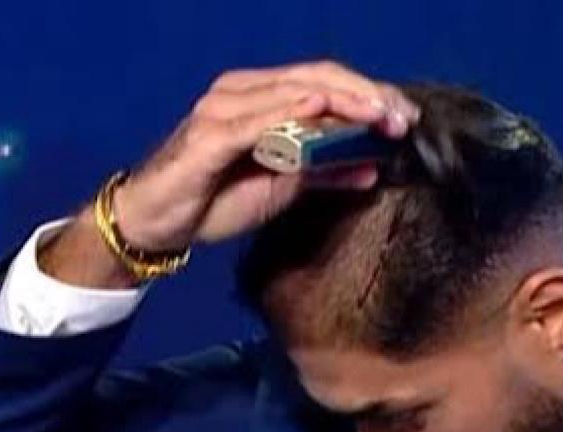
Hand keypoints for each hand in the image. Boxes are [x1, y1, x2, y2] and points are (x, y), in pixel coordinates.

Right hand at [114, 60, 420, 252]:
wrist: (156, 223)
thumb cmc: (214, 200)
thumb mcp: (283, 188)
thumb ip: (323, 172)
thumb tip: (371, 168)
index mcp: (261, 98)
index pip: (324, 82)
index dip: (369, 94)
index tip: (406, 117)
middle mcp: (242, 93)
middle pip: (316, 78)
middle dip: (366, 95)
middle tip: (403, 117)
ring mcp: (224, 109)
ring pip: (293, 92)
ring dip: (342, 103)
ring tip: (379, 116)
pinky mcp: (209, 136)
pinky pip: (257, 121)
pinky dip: (291, 113)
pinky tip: (321, 112)